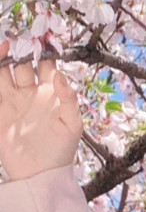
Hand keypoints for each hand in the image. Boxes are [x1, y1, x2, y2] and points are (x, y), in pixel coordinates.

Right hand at [0, 35, 83, 180]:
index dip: (45, 50)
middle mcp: (31, 92)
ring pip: (5, 72)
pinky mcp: (1, 111)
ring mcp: (14, 100)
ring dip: (4, 58)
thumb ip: (69, 99)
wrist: (39, 175)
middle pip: (24, 63)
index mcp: (51, 92)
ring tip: (4, 44)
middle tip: (19, 36)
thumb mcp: (72, 125)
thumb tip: (60, 75)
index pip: (47, 64)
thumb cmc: (62, 150)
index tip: (43, 36)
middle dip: (22, 49)